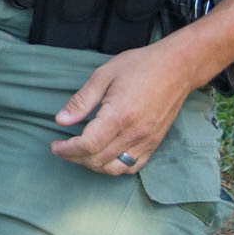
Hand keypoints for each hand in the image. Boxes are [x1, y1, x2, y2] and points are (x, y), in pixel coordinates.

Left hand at [50, 37, 201, 175]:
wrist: (178, 67)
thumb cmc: (140, 66)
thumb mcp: (104, 75)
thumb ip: (82, 101)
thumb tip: (61, 121)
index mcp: (119, 115)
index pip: (88, 145)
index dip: (68, 149)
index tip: (56, 145)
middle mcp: (134, 133)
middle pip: (99, 160)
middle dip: (76, 158)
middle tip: (63, 148)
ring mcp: (147, 141)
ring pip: (115, 168)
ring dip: (94, 166)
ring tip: (81, 154)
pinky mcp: (155, 143)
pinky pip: (133, 166)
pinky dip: (115, 167)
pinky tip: (105, 157)